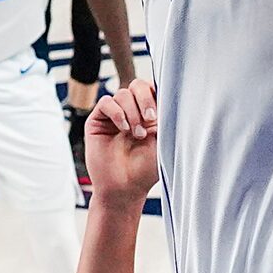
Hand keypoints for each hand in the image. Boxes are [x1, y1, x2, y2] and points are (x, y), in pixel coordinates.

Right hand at [84, 81, 160, 213]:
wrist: (125, 187)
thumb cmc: (147, 169)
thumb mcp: (164, 141)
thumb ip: (168, 117)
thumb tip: (174, 96)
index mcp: (149, 114)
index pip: (152, 89)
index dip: (156, 92)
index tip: (161, 110)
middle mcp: (131, 112)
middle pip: (137, 85)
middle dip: (145, 99)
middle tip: (151, 118)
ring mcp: (114, 116)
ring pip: (122, 94)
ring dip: (132, 111)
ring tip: (136, 133)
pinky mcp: (98, 121)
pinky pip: (106, 102)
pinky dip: (117, 112)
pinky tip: (123, 128)